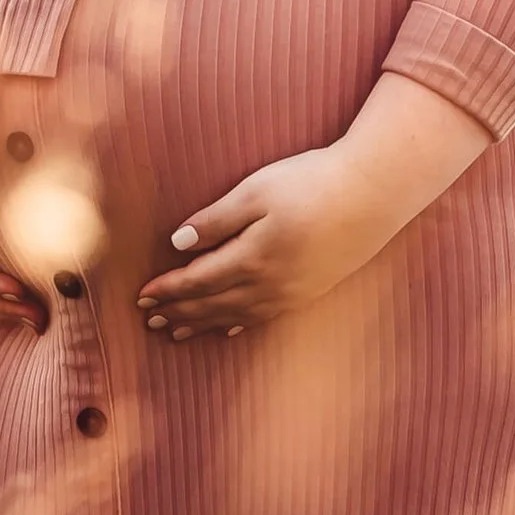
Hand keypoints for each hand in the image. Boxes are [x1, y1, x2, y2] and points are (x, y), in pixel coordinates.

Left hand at [138, 72, 493, 339]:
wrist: (373, 194)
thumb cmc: (311, 182)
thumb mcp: (257, 191)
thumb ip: (216, 219)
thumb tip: (177, 244)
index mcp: (251, 257)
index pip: (197, 281)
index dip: (168, 290)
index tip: (141, 297)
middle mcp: (268, 284)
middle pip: (212, 304)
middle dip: (178, 312)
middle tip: (149, 321)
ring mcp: (290, 292)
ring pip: (235, 316)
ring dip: (202, 324)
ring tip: (176, 332)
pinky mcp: (309, 291)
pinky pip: (264, 317)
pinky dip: (238, 324)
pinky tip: (227, 328)